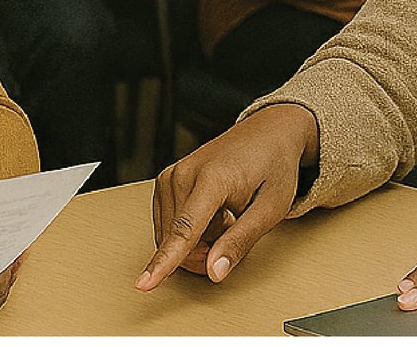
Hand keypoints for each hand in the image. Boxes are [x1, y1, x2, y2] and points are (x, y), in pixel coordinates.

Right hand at [136, 103, 317, 291]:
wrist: (267, 134)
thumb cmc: (273, 167)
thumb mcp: (270, 210)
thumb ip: (239, 242)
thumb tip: (214, 271)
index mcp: (212, 179)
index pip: (184, 230)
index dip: (164, 262)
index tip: (144, 283)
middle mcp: (184, 173)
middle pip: (176, 239)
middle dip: (203, 252)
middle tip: (233, 233)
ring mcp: (171, 175)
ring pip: (169, 235)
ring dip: (197, 240)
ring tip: (225, 217)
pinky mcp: (166, 179)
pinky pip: (168, 223)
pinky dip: (190, 229)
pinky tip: (212, 213)